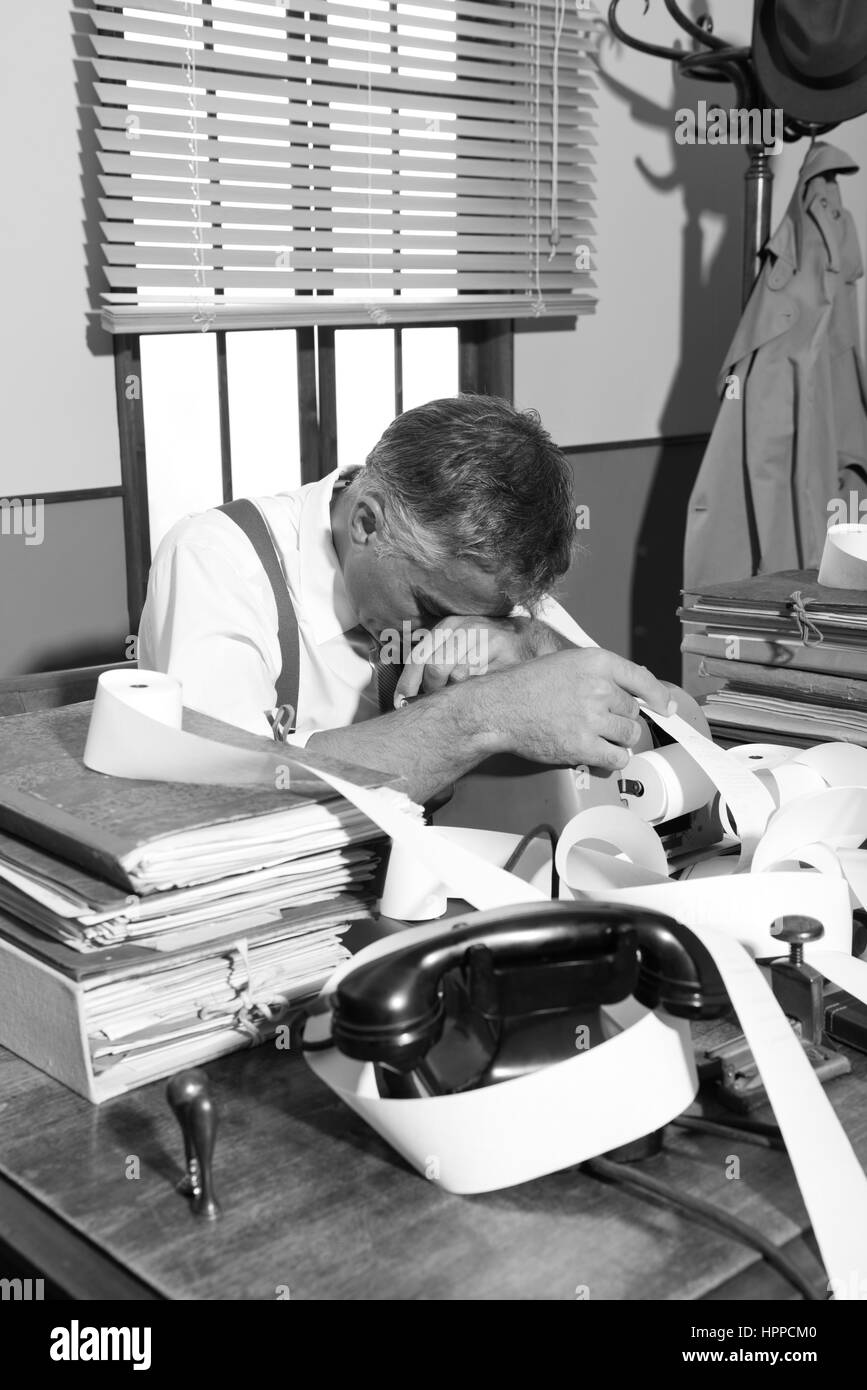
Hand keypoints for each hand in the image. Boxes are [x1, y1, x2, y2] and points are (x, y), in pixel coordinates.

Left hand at [394, 615, 554, 703]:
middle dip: (431, 691)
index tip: (401, 703)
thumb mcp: (457, 647)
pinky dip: (473, 689)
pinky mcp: (501, 646)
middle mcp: (462, 628)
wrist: (527, 639)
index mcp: (446, 627)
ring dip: (453, 692)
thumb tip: (406, 695)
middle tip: (436, 702)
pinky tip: (477, 690)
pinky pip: (478, 677)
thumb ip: (434, 662)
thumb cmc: (486, 649)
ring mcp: (482, 635)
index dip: (406, 683)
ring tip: (460, 695)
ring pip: (455, 674)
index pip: (417, 657)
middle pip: (434, 667)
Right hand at [483, 647, 674, 773]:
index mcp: (597, 662)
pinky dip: (614, 758)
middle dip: (619, 717)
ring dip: (618, 739)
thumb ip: (599, 672)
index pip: (641, 679)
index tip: (664, 707)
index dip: (657, 696)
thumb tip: (636, 685)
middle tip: (597, 720)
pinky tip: (601, 753)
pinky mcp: (583, 746)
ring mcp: (592, 718)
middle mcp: (599, 688)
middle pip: (633, 711)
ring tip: (596, 736)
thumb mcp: (566, 662)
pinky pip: (618, 757)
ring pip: (629, 735)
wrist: (499, 708)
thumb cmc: (526, 685)